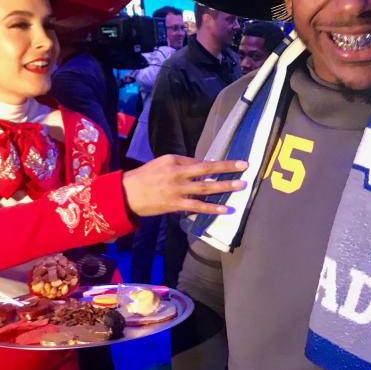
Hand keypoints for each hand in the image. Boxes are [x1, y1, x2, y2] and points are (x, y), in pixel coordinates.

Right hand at [122, 155, 246, 217]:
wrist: (125, 194)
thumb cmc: (144, 177)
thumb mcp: (161, 164)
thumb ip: (181, 165)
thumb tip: (201, 166)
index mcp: (173, 160)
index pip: (199, 161)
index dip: (216, 164)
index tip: (233, 164)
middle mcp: (176, 172)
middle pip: (206, 169)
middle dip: (227, 168)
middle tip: (244, 166)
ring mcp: (177, 189)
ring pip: (205, 187)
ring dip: (224, 187)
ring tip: (241, 185)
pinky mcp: (174, 204)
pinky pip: (196, 206)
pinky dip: (212, 208)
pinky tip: (225, 209)